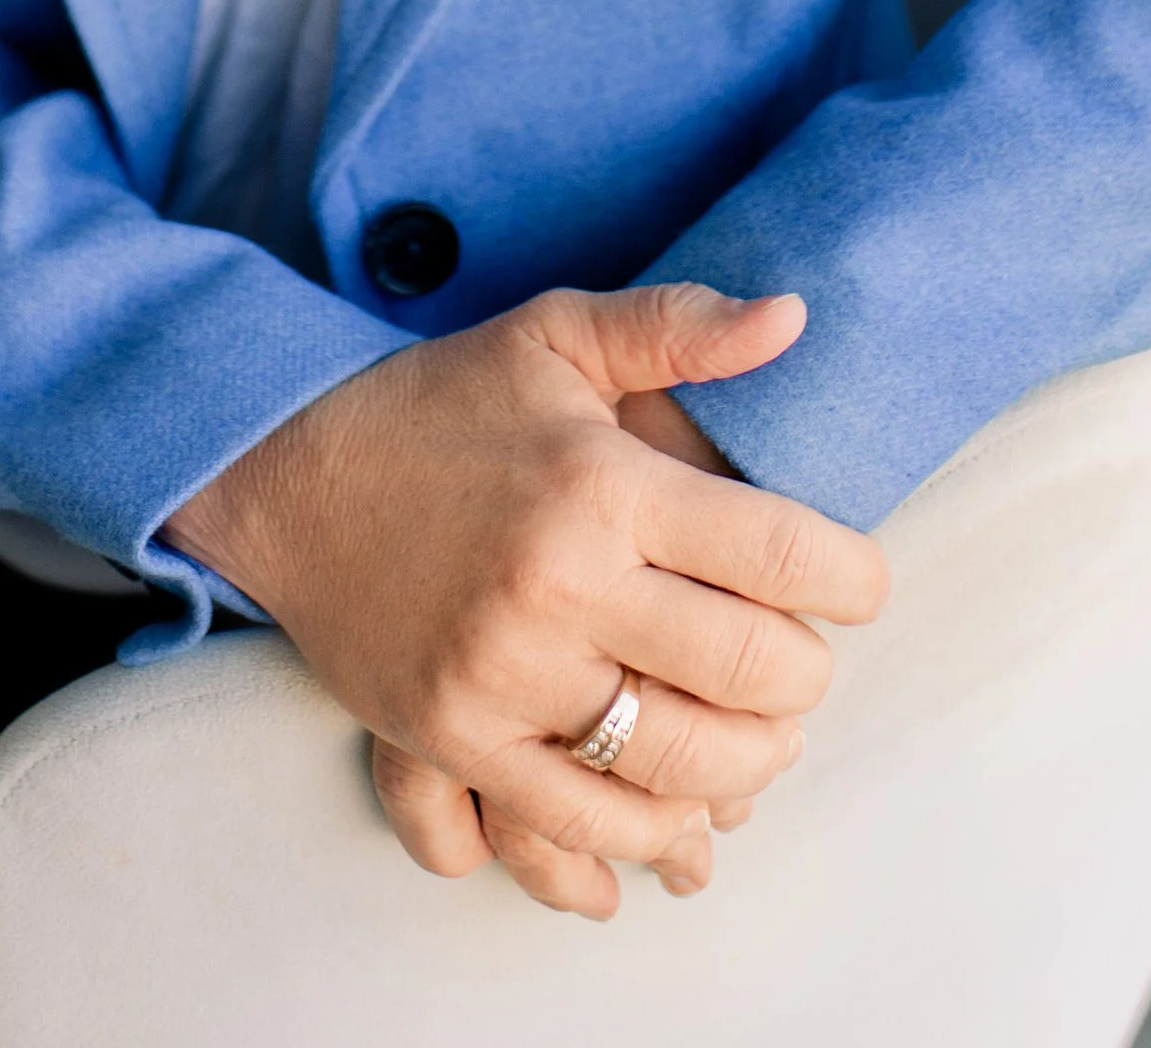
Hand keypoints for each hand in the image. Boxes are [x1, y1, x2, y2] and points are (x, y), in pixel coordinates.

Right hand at [168, 282, 887, 919]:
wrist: (288, 475)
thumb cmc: (442, 399)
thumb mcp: (557, 334)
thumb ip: (680, 326)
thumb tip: (796, 315)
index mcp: (599, 484)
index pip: (778, 552)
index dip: (851, 577)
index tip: (861, 583)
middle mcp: (558, 586)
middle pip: (748, 673)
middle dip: (806, 679)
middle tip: (805, 662)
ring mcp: (504, 676)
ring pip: (678, 765)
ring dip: (749, 766)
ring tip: (763, 736)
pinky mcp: (456, 740)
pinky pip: (581, 823)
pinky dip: (648, 835)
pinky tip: (681, 813)